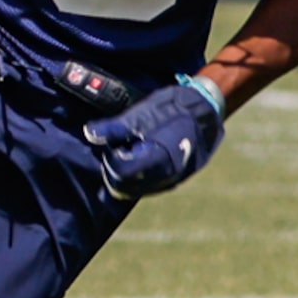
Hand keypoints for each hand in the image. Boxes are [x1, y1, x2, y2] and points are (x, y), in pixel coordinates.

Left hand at [84, 75, 227, 196]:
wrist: (207, 112)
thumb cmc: (174, 109)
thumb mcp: (143, 114)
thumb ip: (115, 128)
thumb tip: (90, 133)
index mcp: (157, 160)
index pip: (119, 171)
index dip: (111, 156)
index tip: (115, 141)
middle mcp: (164, 177)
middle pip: (123, 186)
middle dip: (114, 167)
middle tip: (118, 145)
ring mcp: (169, 182)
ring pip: (133, 189)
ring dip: (123, 173)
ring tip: (129, 149)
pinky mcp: (171, 182)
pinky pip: (144, 187)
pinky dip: (134, 176)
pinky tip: (138, 155)